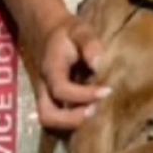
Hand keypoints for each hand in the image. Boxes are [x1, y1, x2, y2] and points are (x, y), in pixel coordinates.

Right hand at [31, 12, 108, 130]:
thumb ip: (90, 44)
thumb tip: (99, 65)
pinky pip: (58, 118)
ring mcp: (45, 96)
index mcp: (50, 70)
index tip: (107, 91)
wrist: (47, 31)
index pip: (61, 90)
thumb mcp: (80, 30)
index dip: (84, 95)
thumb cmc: (67, 32)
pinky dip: (73, 121)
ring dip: (72, 123)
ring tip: (95, 112)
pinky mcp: (52, 101)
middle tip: (96, 110)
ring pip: (50, 120)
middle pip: (47, 116)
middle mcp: (44, 87)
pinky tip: (92, 111)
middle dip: (72, 119)